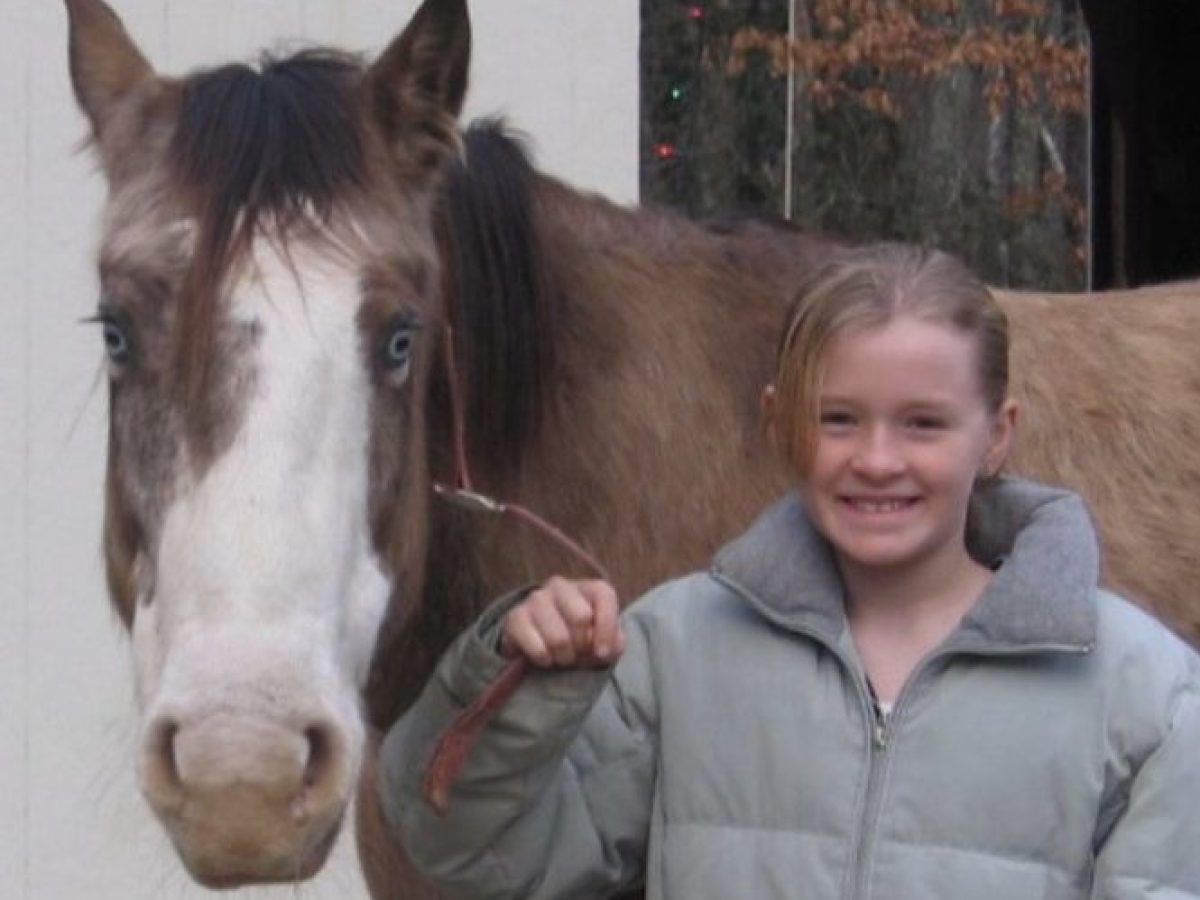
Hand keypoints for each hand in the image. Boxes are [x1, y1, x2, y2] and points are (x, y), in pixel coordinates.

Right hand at [499, 577, 624, 667]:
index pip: (604, 596)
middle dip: (582, 646)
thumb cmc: (578, 638)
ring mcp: (536, 599)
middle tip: (578, 653)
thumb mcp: (603, 640)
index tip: (603, 653)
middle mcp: (561, 586)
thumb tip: (607, 648)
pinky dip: (545, 661)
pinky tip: (545, 657)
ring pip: (559, 638)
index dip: (607, 629)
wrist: (536, 642)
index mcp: (588, 587)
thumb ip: (614, 642)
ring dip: (564, 657)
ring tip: (562, 656)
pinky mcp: (515, 618)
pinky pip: (538, 649)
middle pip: (581, 617)